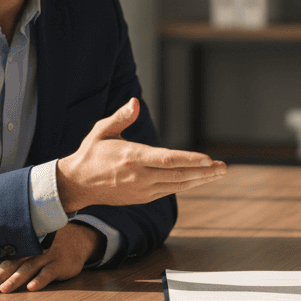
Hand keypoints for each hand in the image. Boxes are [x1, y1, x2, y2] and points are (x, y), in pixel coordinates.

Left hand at [0, 223, 101, 293]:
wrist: (77, 239)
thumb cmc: (42, 249)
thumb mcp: (20, 254)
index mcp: (18, 249)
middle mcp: (30, 251)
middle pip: (11, 264)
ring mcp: (46, 256)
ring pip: (28, 268)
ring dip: (15, 279)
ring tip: (4, 290)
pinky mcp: (60, 264)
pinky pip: (49, 272)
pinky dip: (40, 279)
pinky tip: (32, 287)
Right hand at [56, 98, 226, 211]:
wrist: (76, 185)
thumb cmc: (91, 153)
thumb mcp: (102, 131)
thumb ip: (120, 117)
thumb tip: (134, 103)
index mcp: (133, 157)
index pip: (168, 159)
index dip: (190, 160)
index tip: (208, 159)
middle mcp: (140, 176)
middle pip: (179, 175)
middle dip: (204, 172)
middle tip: (224, 167)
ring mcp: (142, 189)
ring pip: (177, 185)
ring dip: (200, 180)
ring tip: (218, 173)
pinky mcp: (142, 198)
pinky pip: (170, 191)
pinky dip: (186, 185)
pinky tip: (198, 179)